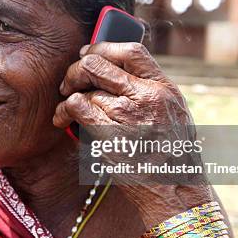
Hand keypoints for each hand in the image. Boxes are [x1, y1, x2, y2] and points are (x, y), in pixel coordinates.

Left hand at [52, 42, 211, 224]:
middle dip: (75, 70)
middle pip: (97, 63)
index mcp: (164, 88)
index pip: (131, 50)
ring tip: (64, 109)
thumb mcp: (172, 114)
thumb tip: (112, 73)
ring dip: (67, 96)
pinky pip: (76, 106)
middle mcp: (146, 95)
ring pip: (84, 88)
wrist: (176, 191)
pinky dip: (63, 111)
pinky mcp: (109, 133)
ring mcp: (128, 113)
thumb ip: (147, 91)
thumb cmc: (171, 157)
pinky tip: (62, 120)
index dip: (103, 46)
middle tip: (68, 83)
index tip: (87, 53)